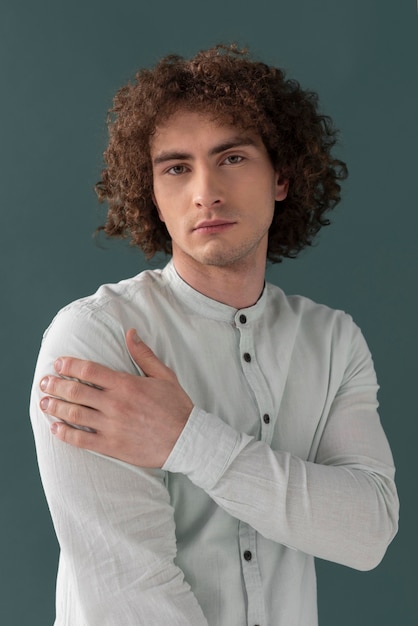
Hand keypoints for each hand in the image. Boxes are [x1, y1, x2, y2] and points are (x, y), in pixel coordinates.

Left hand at [39, 329, 192, 466]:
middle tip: (44, 382)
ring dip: (55, 407)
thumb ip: (144, 354)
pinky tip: (55, 428)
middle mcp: (115, 404)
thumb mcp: (164, 375)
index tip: (59, 364)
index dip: (69, 366)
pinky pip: (81, 439)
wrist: (187, 440)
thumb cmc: (177, 407)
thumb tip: (130, 332)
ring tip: (44, 402)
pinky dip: (65, 433)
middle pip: (76, 391)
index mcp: (126, 384)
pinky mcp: (111, 445)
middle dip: (55, 385)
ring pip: (74, 414)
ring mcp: (112, 426)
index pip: (89, 370)